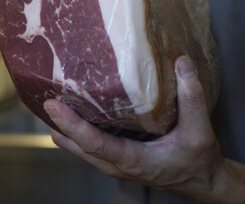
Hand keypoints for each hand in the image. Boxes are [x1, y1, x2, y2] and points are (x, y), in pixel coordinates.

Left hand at [44, 56, 224, 197]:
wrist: (202, 183)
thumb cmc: (198, 161)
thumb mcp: (200, 132)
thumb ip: (191, 98)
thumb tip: (181, 62)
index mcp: (132, 160)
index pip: (94, 144)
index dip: (71, 124)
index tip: (53, 105)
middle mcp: (115, 165)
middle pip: (74, 144)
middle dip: (56, 121)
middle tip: (43, 91)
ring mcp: (112, 163)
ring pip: (75, 146)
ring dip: (62, 125)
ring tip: (51, 95)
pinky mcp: (113, 158)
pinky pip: (84, 144)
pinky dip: (73, 128)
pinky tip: (71, 107)